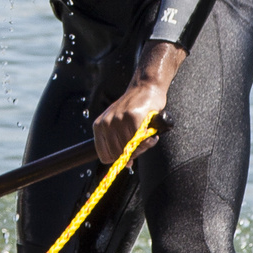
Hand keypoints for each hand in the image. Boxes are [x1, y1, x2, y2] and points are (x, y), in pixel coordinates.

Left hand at [93, 42, 185, 164]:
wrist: (145, 88)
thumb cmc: (133, 109)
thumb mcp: (118, 125)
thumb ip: (119, 143)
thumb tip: (127, 165)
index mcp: (99, 127)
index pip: (105, 156)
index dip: (118, 159)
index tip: (129, 154)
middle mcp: (105, 123)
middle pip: (118, 154)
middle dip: (133, 154)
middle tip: (143, 146)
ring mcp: (118, 119)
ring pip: (129, 148)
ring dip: (143, 147)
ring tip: (149, 139)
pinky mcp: (132, 116)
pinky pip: (140, 139)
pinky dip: (149, 141)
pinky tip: (153, 135)